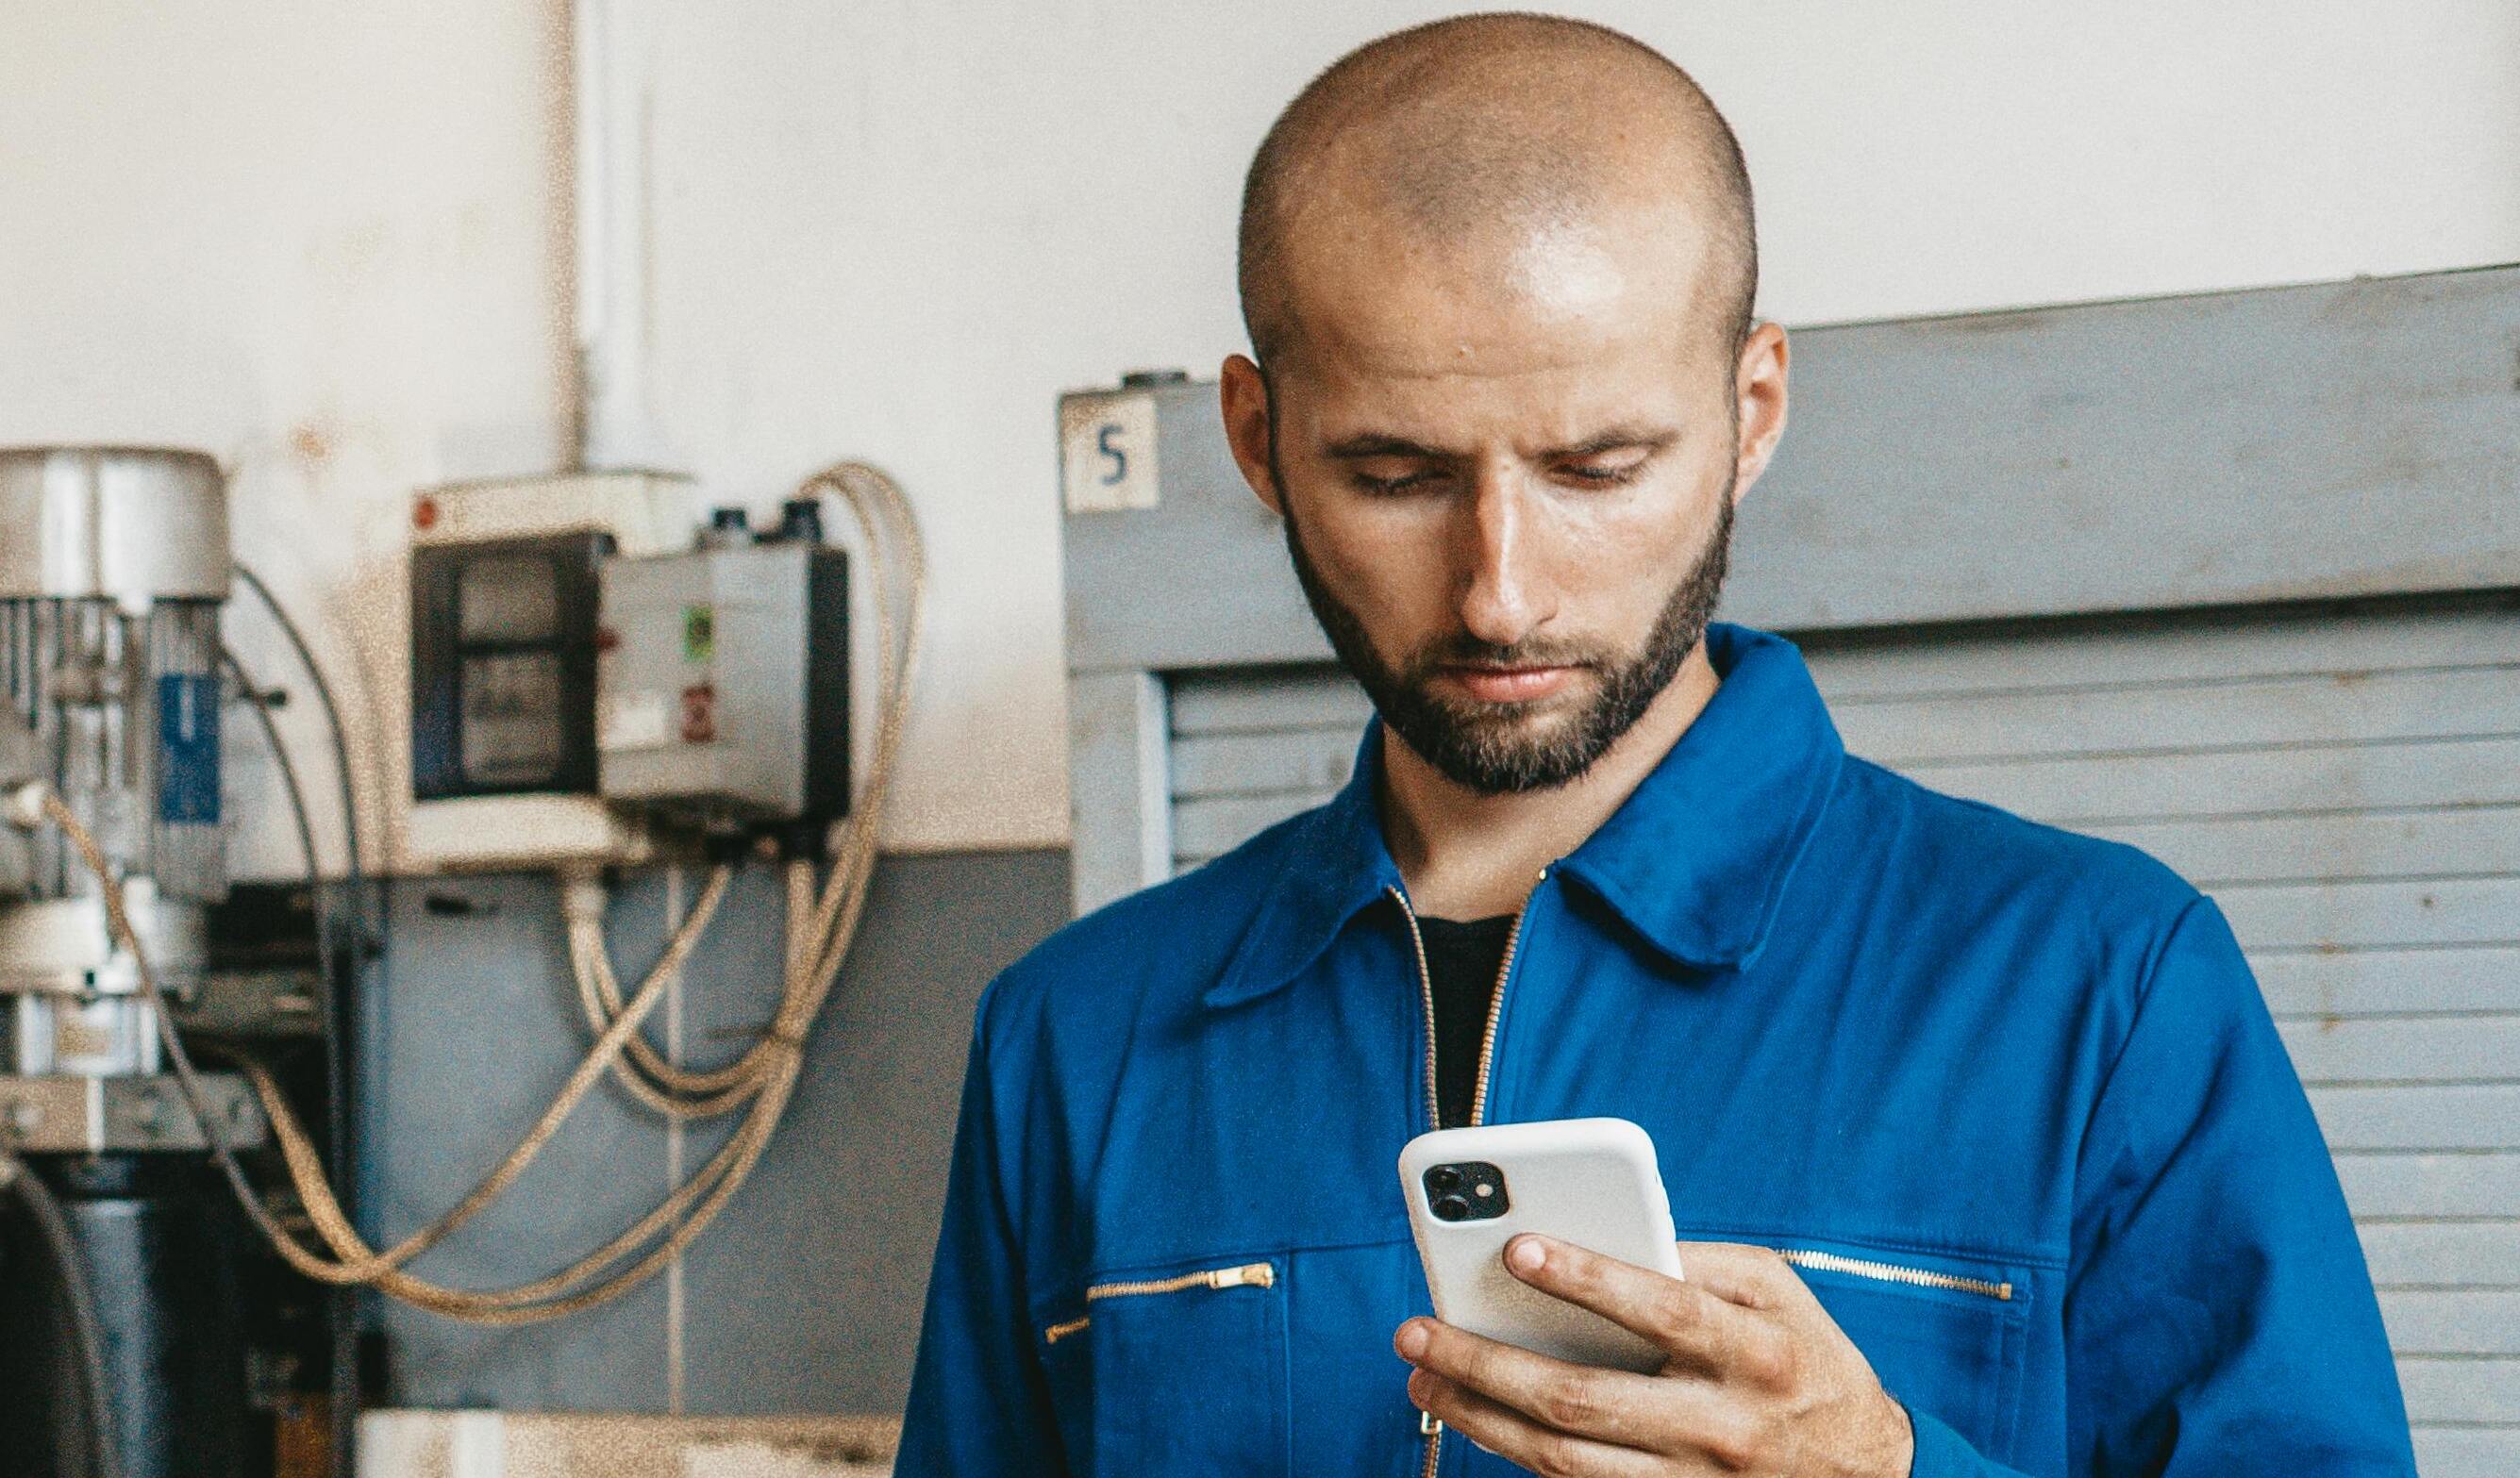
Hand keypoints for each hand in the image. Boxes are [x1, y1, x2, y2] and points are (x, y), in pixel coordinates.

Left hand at [1394, 1236, 1913, 1476]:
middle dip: (1488, 1363)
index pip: (1665, 1310)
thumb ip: (1701, 1261)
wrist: (1864, 1474)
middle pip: (1585, 1399)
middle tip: (1418, 1330)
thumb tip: (1607, 1237)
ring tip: (1423, 1376)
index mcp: (1758, 1354)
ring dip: (1480, 1418)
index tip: (1517, 1247)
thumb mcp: (1779, 1294)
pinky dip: (1517, 1455)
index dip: (1590, 1278)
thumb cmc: (1804, 1359)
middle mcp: (1724, 1426)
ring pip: (1565, 1459)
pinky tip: (1474, 1419)